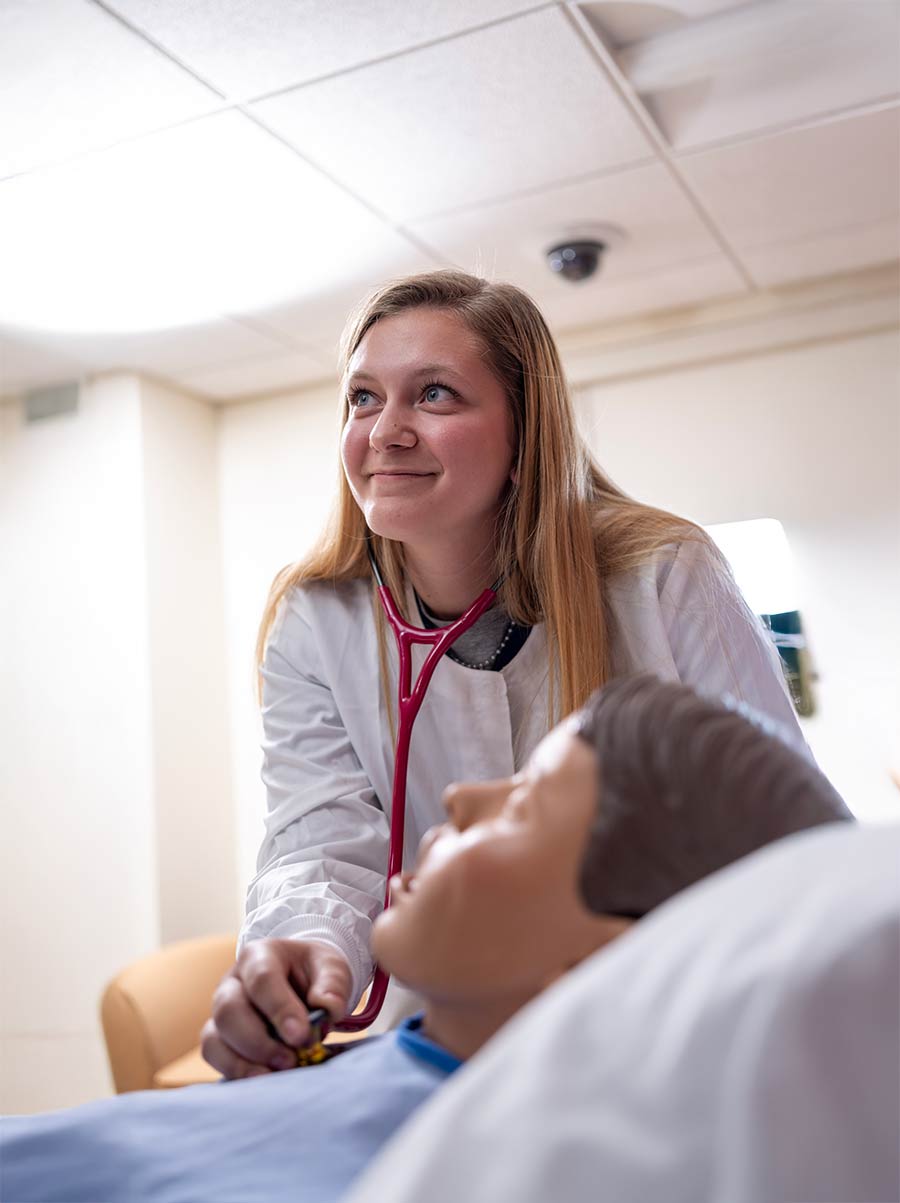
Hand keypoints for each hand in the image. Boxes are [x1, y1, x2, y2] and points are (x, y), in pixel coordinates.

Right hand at [201, 939, 351, 1078]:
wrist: (302, 982)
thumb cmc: (315, 973)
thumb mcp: (332, 967)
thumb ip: (332, 984)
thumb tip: (328, 1008)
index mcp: (260, 955)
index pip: (262, 979)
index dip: (279, 1009)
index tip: (300, 1036)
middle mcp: (233, 981)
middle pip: (229, 1010)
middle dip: (259, 1042)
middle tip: (291, 1059)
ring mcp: (221, 1009)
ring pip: (214, 1037)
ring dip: (244, 1062)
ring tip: (279, 1073)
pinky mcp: (219, 1036)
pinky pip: (213, 1056)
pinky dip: (235, 1072)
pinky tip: (264, 1079)